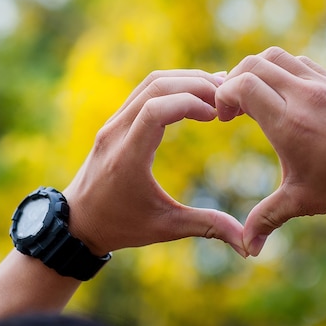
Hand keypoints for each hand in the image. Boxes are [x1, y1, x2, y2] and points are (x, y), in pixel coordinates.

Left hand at [63, 70, 246, 256]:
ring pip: (150, 83)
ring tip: (217, 91)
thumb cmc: (121, 226)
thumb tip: (248, 244)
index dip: (190, 103)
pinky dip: (173, 86)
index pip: (156, 110)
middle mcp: (116, 133)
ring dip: (185, 80)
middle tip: (227, 97)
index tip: (217, 116)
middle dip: (195, 85)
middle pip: (156, 87)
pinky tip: (196, 94)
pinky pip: (145, 91)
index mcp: (127, 158)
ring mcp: (113, 123)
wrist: (78, 222)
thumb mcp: (165, 228)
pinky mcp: (116, 121)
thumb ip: (206, 227)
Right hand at [216, 47, 325, 255]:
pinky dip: (285, 72)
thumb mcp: (302, 202)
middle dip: (234, 79)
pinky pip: (304, 64)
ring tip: (259, 98)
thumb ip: (266, 220)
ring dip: (260, 70)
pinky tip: (289, 99)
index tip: (225, 119)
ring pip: (280, 56)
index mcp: (289, 123)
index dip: (224, 95)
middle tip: (235, 108)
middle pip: (255, 62)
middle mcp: (305, 96)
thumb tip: (247, 250)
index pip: (243, 84)